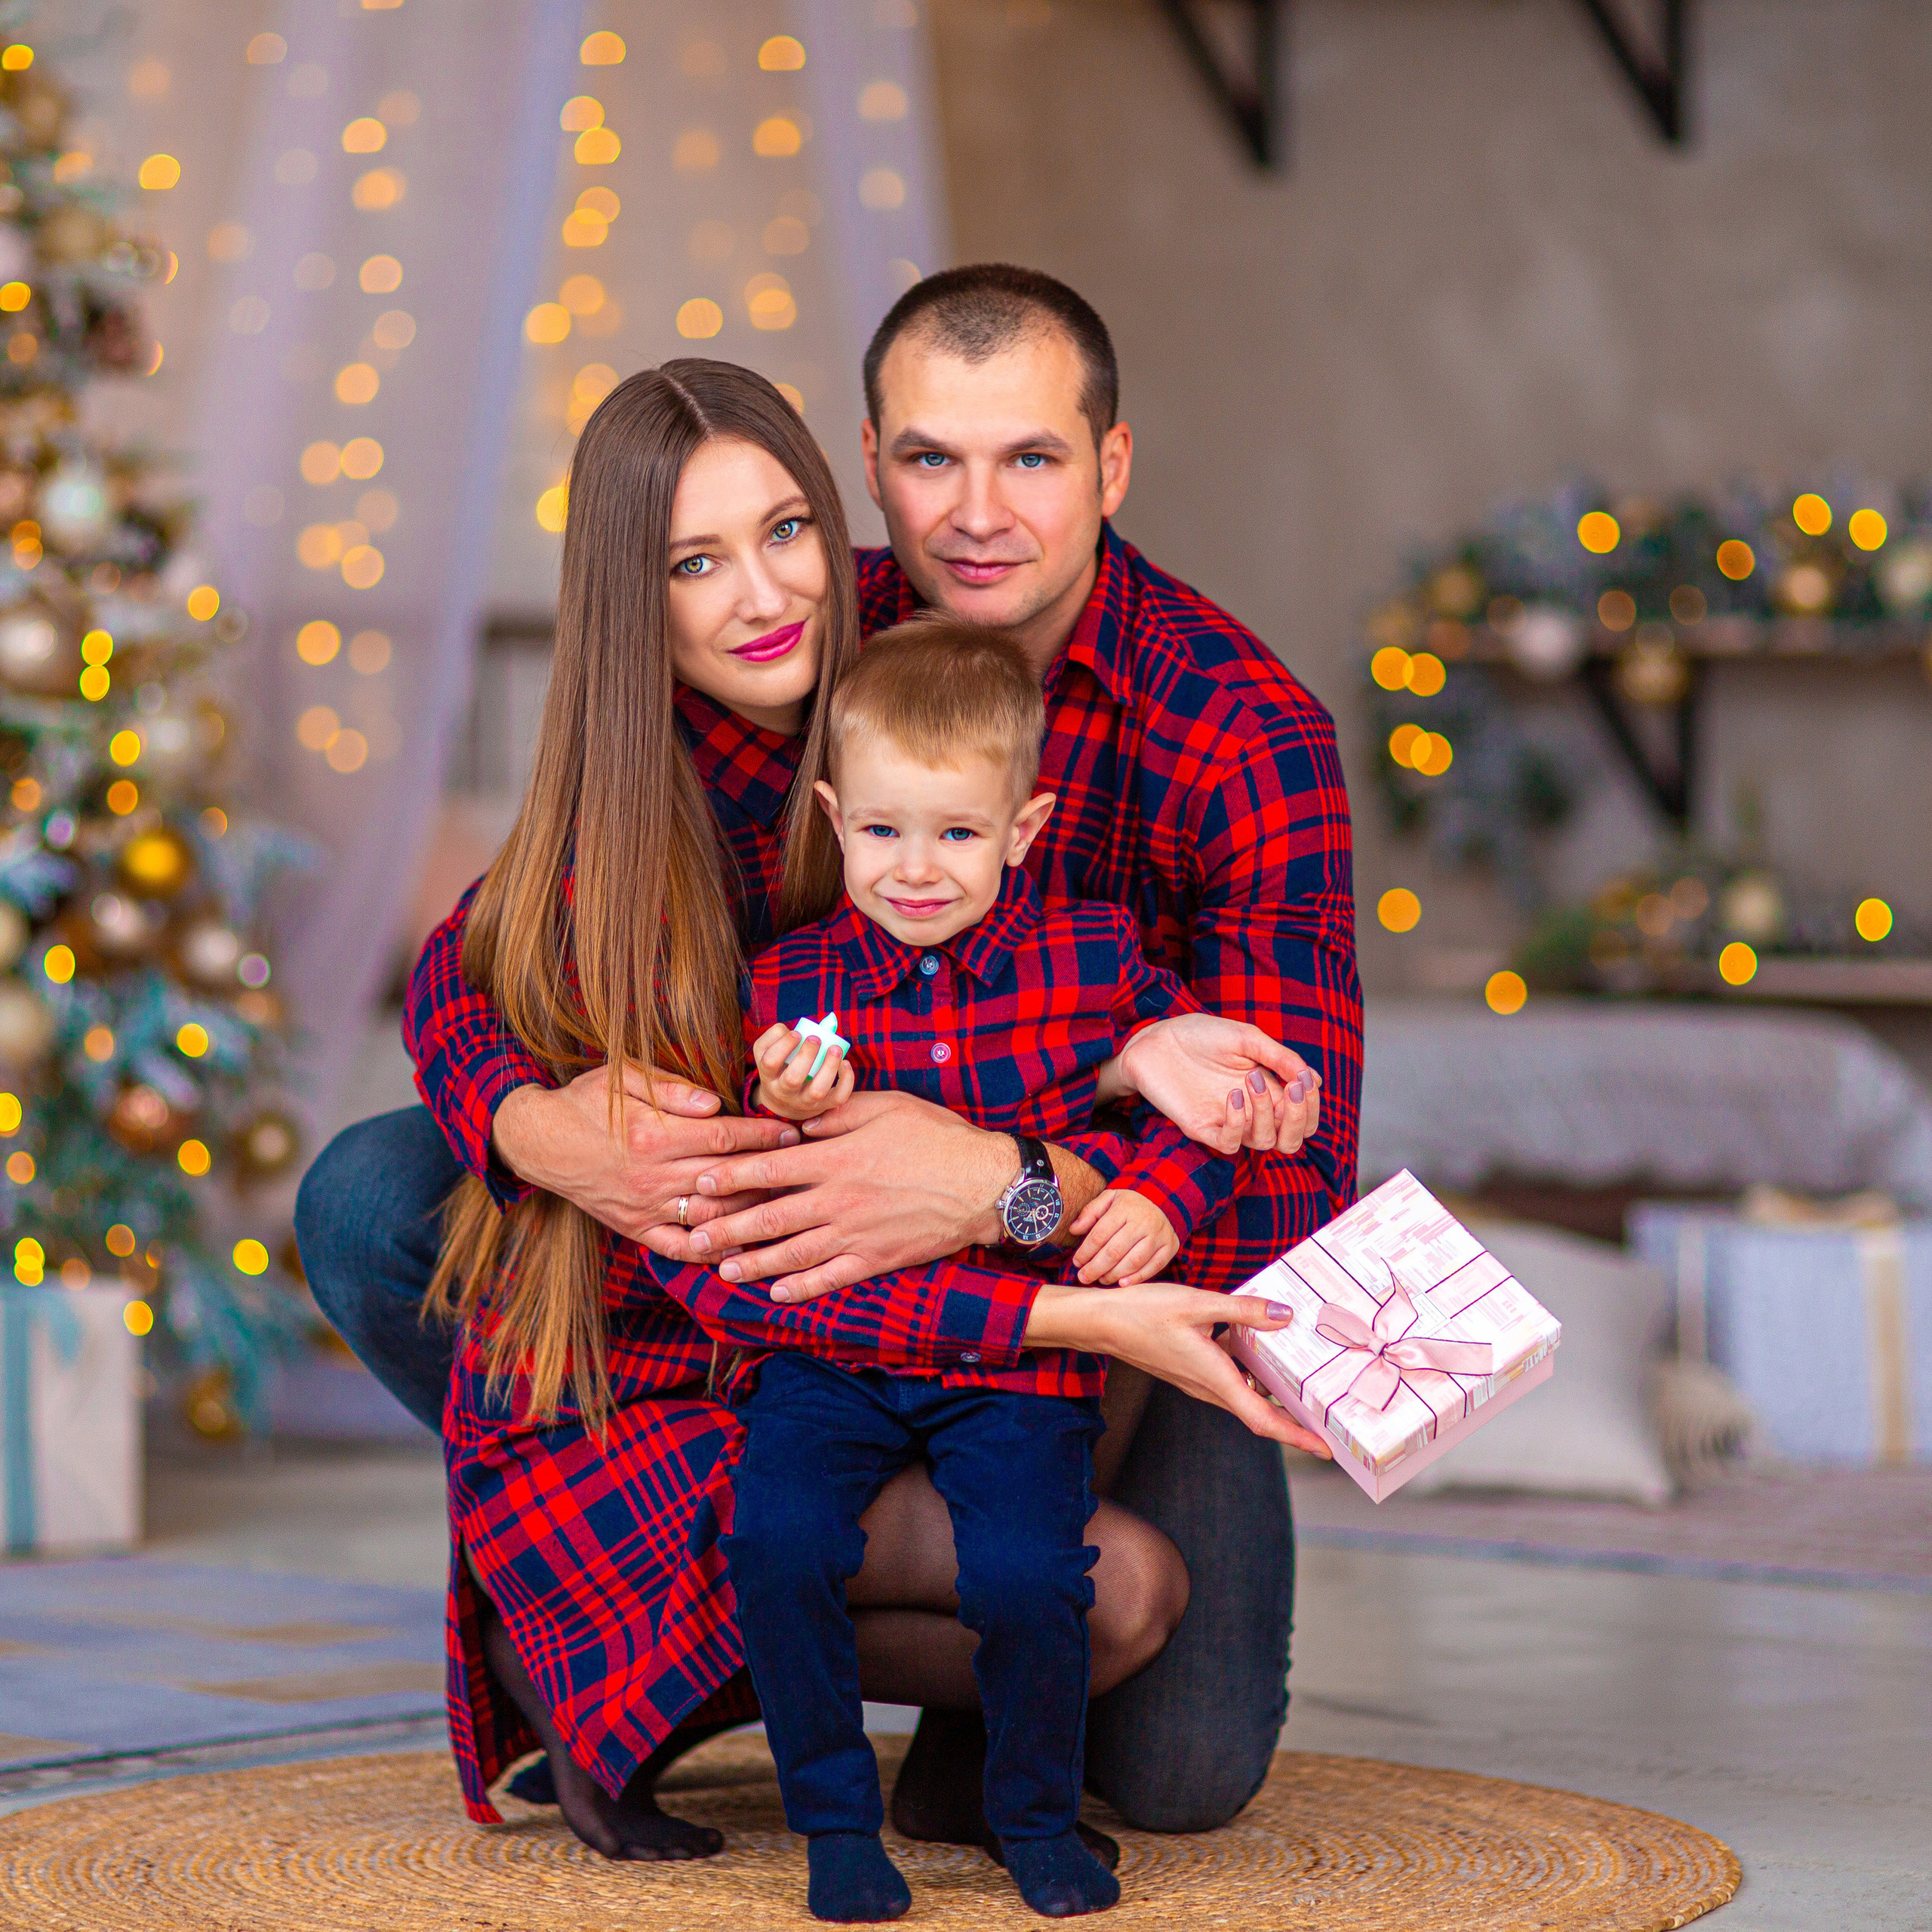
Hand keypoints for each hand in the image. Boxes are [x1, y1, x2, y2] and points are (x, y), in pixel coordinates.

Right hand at [490, 1065, 798, 1252]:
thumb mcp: (624, 1079)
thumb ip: (673, 1090)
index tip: (793, 1131)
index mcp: (654, 1135)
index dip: (763, 1135)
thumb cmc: (587, 1103)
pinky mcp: (635, 1228)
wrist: (540, 1141)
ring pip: (710, 1214)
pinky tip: (739, 1246)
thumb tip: (715, 1103)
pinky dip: (710, 1250)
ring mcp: (645, 1207)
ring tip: (784, 1203)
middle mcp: (653, 1176)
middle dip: (768, 1171)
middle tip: (803, 1167)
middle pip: (726, 1177)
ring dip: (749, 1211)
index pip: (724, 1136)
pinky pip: (678, 1247)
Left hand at [686, 1090, 1019, 1300]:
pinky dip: (801, 1289)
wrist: (986, 1184)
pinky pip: (831, 1279)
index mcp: (838, 1158)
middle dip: (726, 1230)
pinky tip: (777, 1294)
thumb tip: (799, 1124)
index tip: (701, 1183)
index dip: (731, 1176)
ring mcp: (857, 1234)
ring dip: (754, 1264)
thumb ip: (837, 1116)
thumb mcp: (886, 1107)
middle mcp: (839, 1199)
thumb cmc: (937, 1137)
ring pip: (793, 1254)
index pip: (770, 1168)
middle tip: (692, 1239)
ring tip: (723, 1271)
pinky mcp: (877, 1259)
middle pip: (770, 1218)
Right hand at [751, 1023, 855, 1121]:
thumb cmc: (778, 1067)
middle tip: (815, 1039)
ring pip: (817, 1090)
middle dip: (806, 1055)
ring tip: (835, 1048)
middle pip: (793, 1078)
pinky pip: (838, 1097)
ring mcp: (804, 1102)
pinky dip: (846, 1080)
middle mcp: (783, 1092)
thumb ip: (779, 1034)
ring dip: (829, 1067)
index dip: (784, 1045)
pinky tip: (845, 1063)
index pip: (770, 1062)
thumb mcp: (768, 1051)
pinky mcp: (823, 1106)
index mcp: (768, 1075)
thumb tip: (806, 1026)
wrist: (782, 1104)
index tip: (797, 1033)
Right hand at [1024, 1280, 1332, 1455]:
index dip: (1296, 1436)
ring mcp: (1197, 1382)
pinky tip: (1259, 1349)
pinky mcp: (1190, 1371)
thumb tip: (1285, 1315)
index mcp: (1214, 1377)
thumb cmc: (1143, 1313)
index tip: (1324, 1448)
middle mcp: (1208, 1387)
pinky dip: (1251, 1376)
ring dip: (1273, 1398)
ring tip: (1304, 1386)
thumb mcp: (1197, 1303)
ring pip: (1244, 1397)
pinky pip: (1229, 1381)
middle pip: (1258, 1414)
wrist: (1101, 1322)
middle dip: (1293, 1422)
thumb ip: (1243, 1310)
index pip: (1261, 1419)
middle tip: (1327, 1420)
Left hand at [1066, 1189, 1178, 1283]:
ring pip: (1133, 1262)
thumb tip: (1074, 1230)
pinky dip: (1136, 1278)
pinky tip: (1121, 1283)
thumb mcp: (1109, 1198)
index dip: (1086, 1251)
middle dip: (1096, 1268)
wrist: (1163, 1201)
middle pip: (1115, 1251)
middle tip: (1084, 1277)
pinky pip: (1153, 1267)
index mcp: (1125, 1207)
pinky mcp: (1170, 1246)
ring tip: (1101, 1280)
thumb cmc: (1129, 1205)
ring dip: (1114, 1275)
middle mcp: (1144, 1221)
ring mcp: (1159, 1235)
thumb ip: (1090, 1212)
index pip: (1100, 1234)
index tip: (1077, 1262)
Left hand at [1116, 1013, 1320, 1155]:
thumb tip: (1314, 1080)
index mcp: (1268, 1090)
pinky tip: (1233, 1096)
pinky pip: (1229, 1144)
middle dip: (1301, 1119)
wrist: (1156, 1038)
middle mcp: (1252, 1111)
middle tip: (1292, 1090)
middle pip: (1291, 1140)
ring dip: (1268, 1114)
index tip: (1304, 1082)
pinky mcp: (1202, 1128)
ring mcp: (1227, 1121)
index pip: (1303, 1117)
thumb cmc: (1200, 1035)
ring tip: (1250, 1080)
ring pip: (1265, 1142)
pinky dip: (1237, 1124)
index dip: (1312, 1107)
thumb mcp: (1246, 1038)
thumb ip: (1280, 1058)